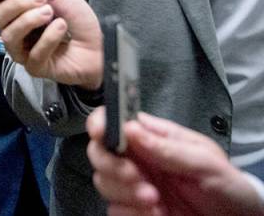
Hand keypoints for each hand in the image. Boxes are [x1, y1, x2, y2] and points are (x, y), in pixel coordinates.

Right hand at [0, 0, 102, 89]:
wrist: (96, 45)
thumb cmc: (74, 18)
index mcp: (12, 9)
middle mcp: (11, 29)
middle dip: (18, 4)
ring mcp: (20, 50)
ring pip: (9, 35)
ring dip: (30, 20)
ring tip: (51, 13)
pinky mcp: (34, 67)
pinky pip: (33, 53)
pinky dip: (49, 37)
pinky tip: (61, 27)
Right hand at [86, 108, 263, 214]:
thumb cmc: (227, 185)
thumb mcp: (206, 161)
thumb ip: (169, 147)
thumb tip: (130, 128)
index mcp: (152, 138)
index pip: (114, 120)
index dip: (101, 123)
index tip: (101, 134)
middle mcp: (137, 159)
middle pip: (99, 152)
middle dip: (112, 166)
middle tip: (137, 178)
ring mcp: (133, 185)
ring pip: (103, 181)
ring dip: (124, 192)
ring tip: (155, 201)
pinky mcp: (134, 210)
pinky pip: (114, 209)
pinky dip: (131, 213)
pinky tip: (156, 213)